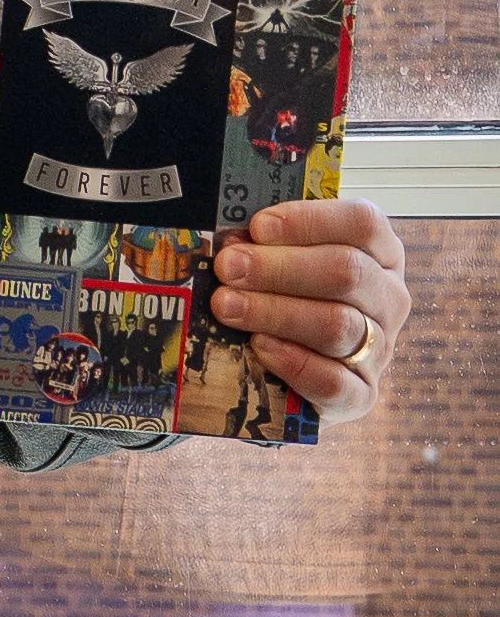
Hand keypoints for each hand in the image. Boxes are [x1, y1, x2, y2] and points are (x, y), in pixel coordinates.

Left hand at [211, 198, 409, 425]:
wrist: (287, 367)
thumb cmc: (282, 291)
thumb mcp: (279, 256)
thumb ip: (264, 242)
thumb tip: (231, 239)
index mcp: (378, 250)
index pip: (362, 223)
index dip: (308, 221)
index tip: (258, 227)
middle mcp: (389, 297)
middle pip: (346, 272)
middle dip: (277, 268)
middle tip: (228, 267)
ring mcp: (381, 348)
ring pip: (338, 325)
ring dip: (275, 311)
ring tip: (226, 304)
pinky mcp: (362, 395)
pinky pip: (335, 381)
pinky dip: (293, 361)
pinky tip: (260, 345)